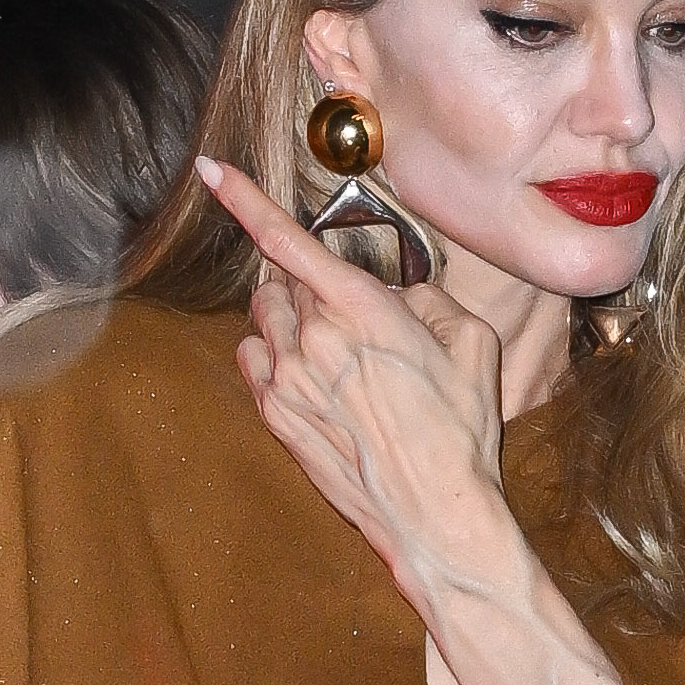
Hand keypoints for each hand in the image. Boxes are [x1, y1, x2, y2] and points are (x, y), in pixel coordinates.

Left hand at [198, 154, 515, 606]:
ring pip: (263, 318)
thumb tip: (400, 293)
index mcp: (361, 309)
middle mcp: (313, 339)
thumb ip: (429, 298)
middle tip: (352, 314)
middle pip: (283, 280)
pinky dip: (270, 353)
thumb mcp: (472, 342)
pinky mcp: (276, 417)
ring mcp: (287, 382)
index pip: (288, 240)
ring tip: (331, 345)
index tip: (211, 169)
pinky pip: (252, 361)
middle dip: (310, 283)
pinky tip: (305, 370)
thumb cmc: (461, 430)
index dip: (243, 199)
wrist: (435, 514)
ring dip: (287, 316)